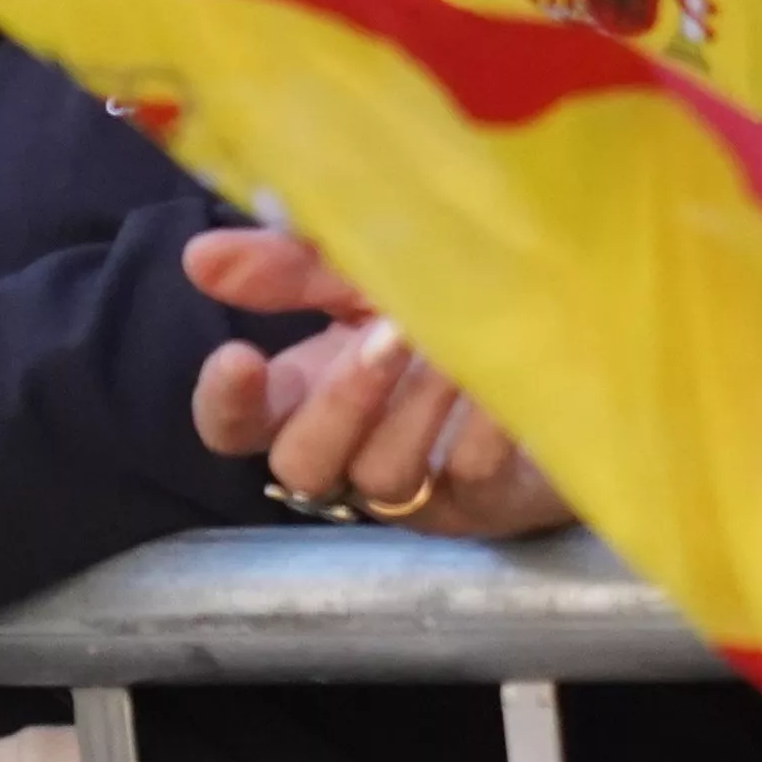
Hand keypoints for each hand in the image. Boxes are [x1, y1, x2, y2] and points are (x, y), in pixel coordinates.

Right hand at [184, 228, 572, 539]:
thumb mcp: (360, 272)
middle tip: (384, 338)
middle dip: (339, 402)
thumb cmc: (443, 302)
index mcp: (306, 395)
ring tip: (450, 351)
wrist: (562, 333)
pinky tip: (498, 385)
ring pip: (383, 475)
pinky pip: (468, 477)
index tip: (238, 358)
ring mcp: (416, 486)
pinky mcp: (484, 502)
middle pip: (302, 464)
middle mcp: (350, 450)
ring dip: (413, 409)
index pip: (235, 424)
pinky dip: (479, 429)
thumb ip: (288, 266)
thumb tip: (199, 259)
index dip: (225, 404)